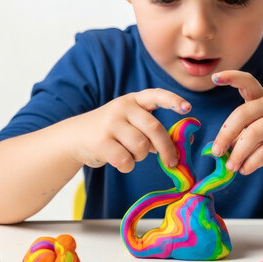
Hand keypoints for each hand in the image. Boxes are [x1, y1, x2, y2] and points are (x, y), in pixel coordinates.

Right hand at [67, 89, 190, 172]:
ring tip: (131, 155)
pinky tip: (120, 162)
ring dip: (140, 157)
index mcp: (133, 100)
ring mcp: (110, 123)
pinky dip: (128, 166)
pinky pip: (126, 160)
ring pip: (141, 146)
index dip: (173, 100)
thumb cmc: (111, 132)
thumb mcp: (129, 123)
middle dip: (166, 148)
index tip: (187, 108)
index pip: (156, 95)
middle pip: (154, 128)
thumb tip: (177, 147)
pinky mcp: (100, 141)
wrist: (74, 137)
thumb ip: (150, 131)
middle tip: (172, 162)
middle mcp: (122, 108)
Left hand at [211, 70, 262, 174]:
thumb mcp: (260, 134)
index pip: (247, 81)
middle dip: (225, 134)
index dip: (231, 77)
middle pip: (242, 114)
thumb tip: (221, 148)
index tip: (214, 78)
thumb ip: (242, 135)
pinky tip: (245, 169)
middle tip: (216, 152)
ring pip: (252, 134)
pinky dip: (251, 162)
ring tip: (231, 167)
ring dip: (238, 153)